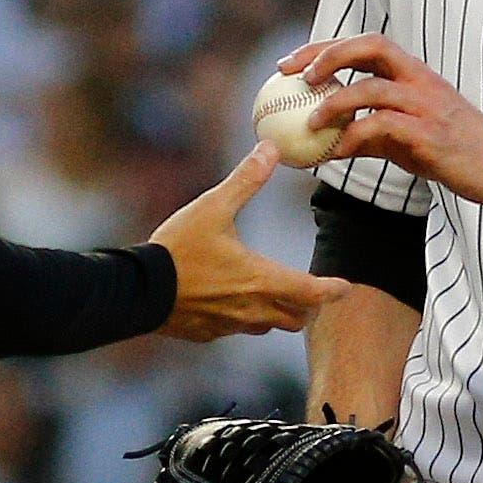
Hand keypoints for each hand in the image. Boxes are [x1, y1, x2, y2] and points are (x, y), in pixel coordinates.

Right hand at [152, 142, 350, 340]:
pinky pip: (236, 330)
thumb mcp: (213, 207)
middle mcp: (251, 309)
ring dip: (276, 313)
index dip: (332, 290)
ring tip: (271, 293)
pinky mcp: (208, 333)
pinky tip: (228, 301)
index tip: (345, 286)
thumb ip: (245, 180)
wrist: (137, 290)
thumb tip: (270, 149)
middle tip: (309, 290)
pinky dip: (242, 318)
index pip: (311, 293)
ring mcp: (229, 325)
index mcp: (261, 279)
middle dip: (307, 305)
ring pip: (268, 326)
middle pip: (296, 318)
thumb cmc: (178, 248)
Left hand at [281, 35, 482, 208]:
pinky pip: (384, 128)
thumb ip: (373, 134)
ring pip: (373, 87)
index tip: (291, 64)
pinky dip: (355, 136)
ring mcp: (427, 106)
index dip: (326, 48)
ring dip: (335, 102)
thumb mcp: (409, 138)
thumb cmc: (457, 153)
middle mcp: (421, 82)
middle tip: (295, 76)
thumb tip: (329, 144)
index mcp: (416, 75)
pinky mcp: (431, 135)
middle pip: (371, 47)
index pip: (368, 44)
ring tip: (310, 121)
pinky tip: (335, 152)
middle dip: (328, 55)